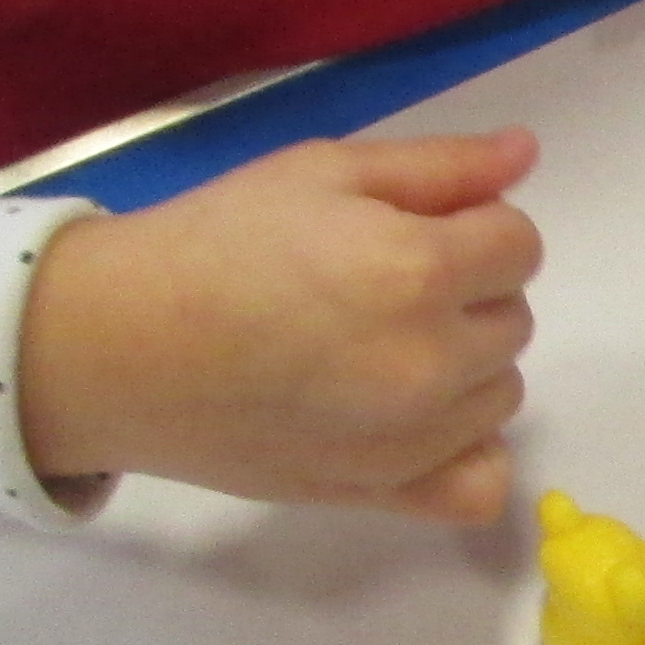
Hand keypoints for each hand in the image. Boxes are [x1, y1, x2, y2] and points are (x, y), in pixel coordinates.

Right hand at [17, 128, 542, 520]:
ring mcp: (411, 438)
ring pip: (501, 394)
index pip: (519, 245)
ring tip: (379, 346)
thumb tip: (525, 153)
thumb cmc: (214, 242)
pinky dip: (468, 452)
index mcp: (418, 271)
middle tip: (381, 284)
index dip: (473, 227)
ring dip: (467, 366)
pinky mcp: (383, 491)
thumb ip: (437, 167)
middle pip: (513, 319)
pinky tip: (419, 421)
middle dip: (468, 293)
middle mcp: (430, 362)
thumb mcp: (321, 173)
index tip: (411, 230)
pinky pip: (479, 484)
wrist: (118, 346)